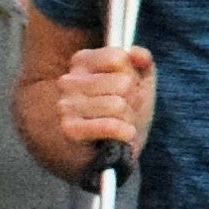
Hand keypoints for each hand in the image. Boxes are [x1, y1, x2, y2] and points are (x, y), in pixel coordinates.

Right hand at [47, 42, 156, 159]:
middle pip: (123, 83)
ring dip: (129, 119)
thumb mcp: (139, 83)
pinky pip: (109, 125)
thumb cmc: (123, 113)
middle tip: (126, 112)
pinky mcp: (70, 129)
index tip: (129, 88)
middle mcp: (68, 80)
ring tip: (122, 125)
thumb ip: (143, 62)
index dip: (133, 76)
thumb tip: (138, 54)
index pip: (119, 58)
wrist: (105, 154)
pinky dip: (123, 132)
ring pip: (118, 105)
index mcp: (81, 61)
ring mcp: (66, 105)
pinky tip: (123, 135)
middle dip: (133, 101)